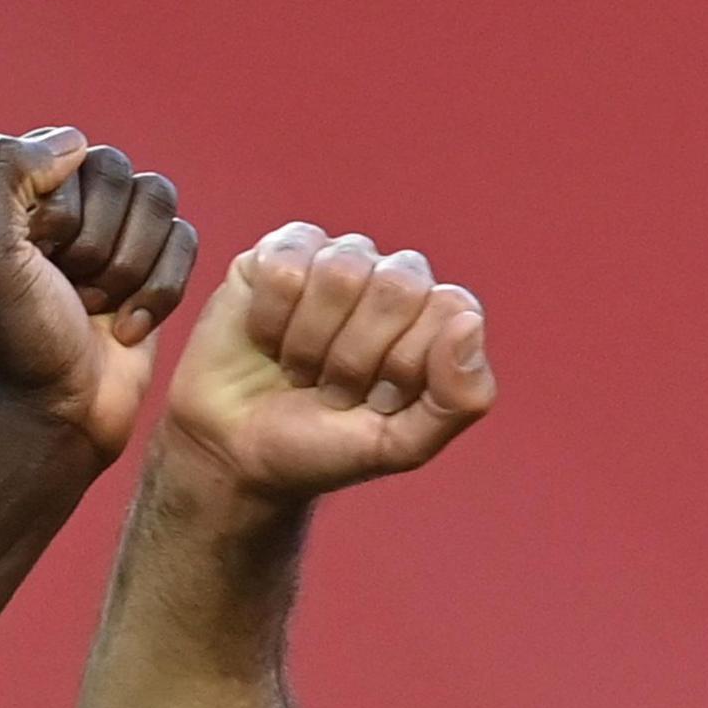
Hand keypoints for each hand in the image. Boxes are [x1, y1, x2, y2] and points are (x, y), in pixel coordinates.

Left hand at [0, 129, 200, 460]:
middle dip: (98, 246)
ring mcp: (104, 230)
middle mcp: (50, 199)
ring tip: (95, 307)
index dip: (61, 214)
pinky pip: (185, 237)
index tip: (36, 265)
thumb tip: (74, 142)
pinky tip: (125, 327)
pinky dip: (161, 290)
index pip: (63, 153)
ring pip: (157, 198)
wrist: (58, 417)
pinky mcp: (150, 263)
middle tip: (69, 292)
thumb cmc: (16, 340)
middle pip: (116, 171)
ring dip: (130, 268)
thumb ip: (9, 172)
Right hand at [153, 223, 492, 502]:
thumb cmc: (323, 445)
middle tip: (334, 388)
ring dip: (310, 343)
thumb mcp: (401, 445)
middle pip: (396, 287)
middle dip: (357, 357)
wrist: (239, 453)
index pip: (448, 309)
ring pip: (339, 273)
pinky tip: (267, 341)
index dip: (406, 364)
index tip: (379, 400)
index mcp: (435, 316)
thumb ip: (460, 398)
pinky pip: (283, 268)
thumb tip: (469, 323)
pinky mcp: (277, 254)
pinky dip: (269, 321)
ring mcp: (335, 259)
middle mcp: (391, 277)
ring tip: (300, 369)